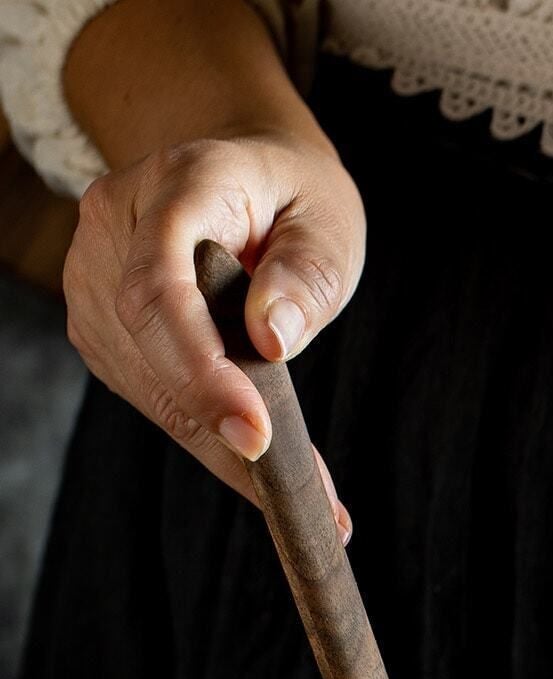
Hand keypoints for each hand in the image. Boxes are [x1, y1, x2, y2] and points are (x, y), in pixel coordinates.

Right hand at [63, 128, 364, 534]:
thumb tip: (272, 338)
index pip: (161, 287)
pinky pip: (148, 393)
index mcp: (178, 183)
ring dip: (219, 446)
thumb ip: (307, 274)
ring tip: (300, 487)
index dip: (201, 370)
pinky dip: (204, 432)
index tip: (255, 435)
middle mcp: (117, 225)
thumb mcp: (330, 222)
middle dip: (223, 432)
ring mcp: (94, 274)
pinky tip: (253, 448)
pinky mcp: (101, 322)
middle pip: (150, 350)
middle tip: (307, 496)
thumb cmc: (295, 199)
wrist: (248, 179)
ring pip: (148, 386)